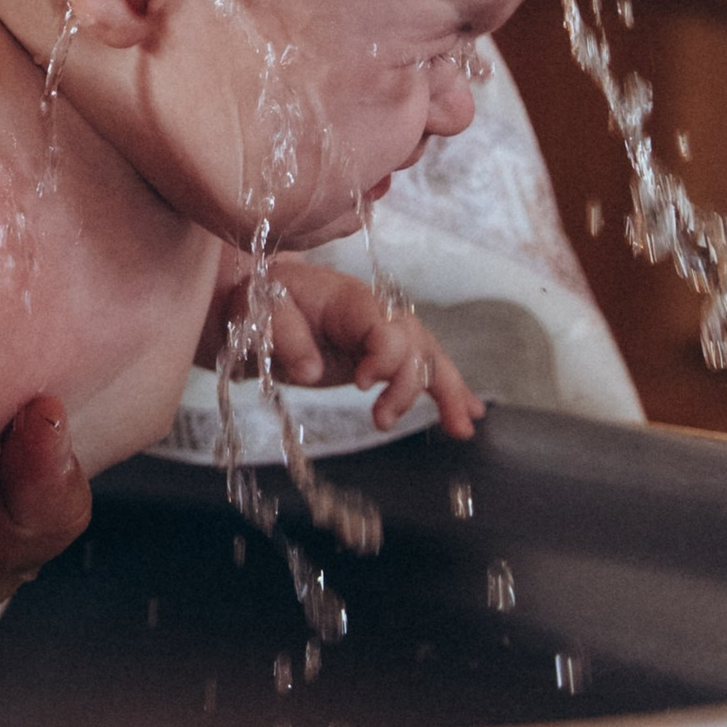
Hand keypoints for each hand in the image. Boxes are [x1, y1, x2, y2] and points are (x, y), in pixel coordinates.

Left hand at [263, 263, 484, 438]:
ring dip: (447, 391)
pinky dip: (447, 390)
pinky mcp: (384, 354)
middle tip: (383, 420)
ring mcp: (385, 332)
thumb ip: (284, 334)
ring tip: (461, 428)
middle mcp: (377, 312)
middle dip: (410, 383)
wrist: (262, 298)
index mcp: (350, 298)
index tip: (362, 385)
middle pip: (415, 342)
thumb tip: (310, 370)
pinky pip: (423, 367)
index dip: (384, 356)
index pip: (386, 325)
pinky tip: (467, 416)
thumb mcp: (259, 309)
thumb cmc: (261, 299)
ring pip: (428, 356)